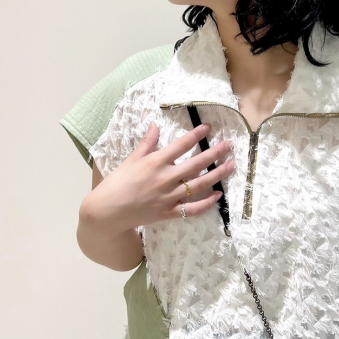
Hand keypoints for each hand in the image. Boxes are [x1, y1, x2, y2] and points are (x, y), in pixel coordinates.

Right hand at [87, 122, 234, 233]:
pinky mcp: (169, 213)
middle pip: (196, 164)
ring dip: (218, 174)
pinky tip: (218, 195)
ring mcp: (169, 196)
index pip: (181, 145)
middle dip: (215, 153)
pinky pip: (193, 209)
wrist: (107, 212)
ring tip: (232, 165)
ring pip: (199, 185)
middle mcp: (165, 178)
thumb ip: (147, 143)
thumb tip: (155, 125)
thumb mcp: (131, 159)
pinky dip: (207, 203)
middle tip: (230, 145)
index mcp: (156, 162)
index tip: (209, 128)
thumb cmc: (117, 183)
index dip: (196, 135)